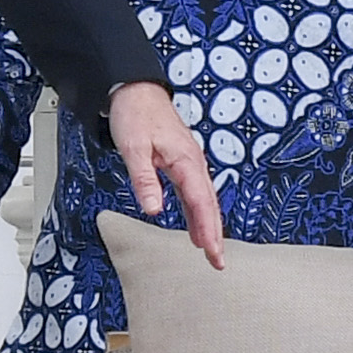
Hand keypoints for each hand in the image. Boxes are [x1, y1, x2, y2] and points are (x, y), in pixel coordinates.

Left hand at [109, 81, 227, 268]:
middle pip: (209, 204)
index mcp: (186, 160)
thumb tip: (155, 210)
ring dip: (209, 226)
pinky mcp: (183, 163)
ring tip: (211, 251)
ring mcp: (190, 163)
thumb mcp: (134, 148)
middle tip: (218, 261)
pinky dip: (199, 213)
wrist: (136, 90)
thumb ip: (145, 180)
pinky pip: (196, 193)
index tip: (212, 252)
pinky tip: (196, 227)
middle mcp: (193, 163)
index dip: (208, 229)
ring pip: (205, 200)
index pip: (201, 202)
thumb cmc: (135, 115)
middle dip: (215, 234)